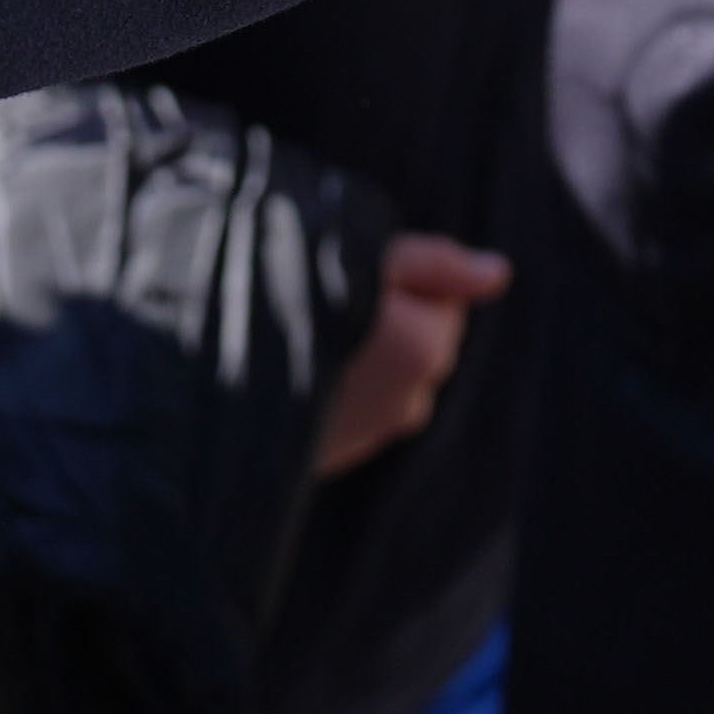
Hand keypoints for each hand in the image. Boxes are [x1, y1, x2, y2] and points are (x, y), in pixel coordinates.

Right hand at [310, 230, 512, 476]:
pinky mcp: (342, 451)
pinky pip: (360, 396)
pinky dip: (343, 378)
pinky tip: (302, 367)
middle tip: (325, 299)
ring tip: (307, 332)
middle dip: (391, 314)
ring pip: (391, 367)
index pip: (444, 296)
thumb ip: (436, 265)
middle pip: (422, 335)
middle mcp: (412, 402)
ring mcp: (376, 433)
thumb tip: (501, 273)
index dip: (403, 274)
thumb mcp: (365, 261)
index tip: (353, 273)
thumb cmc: (291, 307)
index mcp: (425, 351)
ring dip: (365, 347)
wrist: (213, 391)